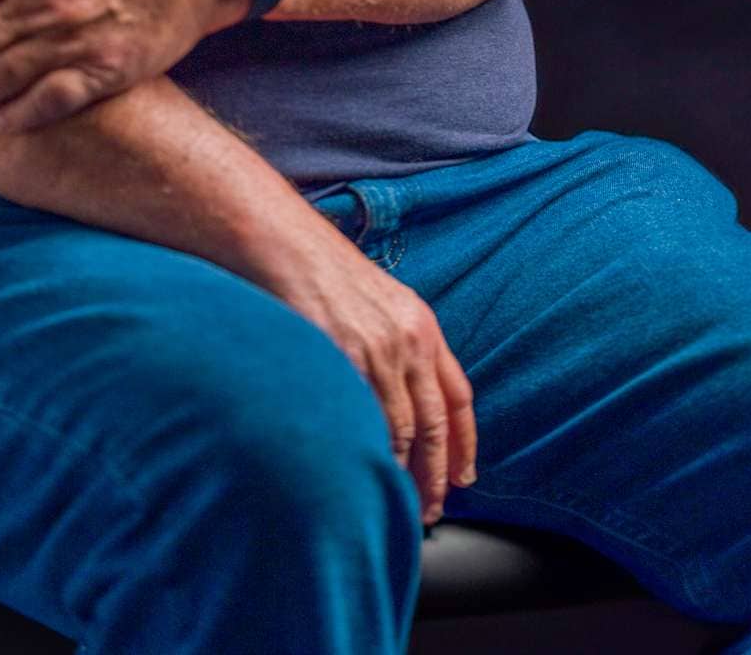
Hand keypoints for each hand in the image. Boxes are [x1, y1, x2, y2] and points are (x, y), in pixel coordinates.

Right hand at [267, 225, 477, 526]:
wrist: (286, 243)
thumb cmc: (325, 269)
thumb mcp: (382, 300)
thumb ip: (400, 343)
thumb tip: (406, 392)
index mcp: (424, 326)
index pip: (458, 398)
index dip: (464, 443)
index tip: (463, 476)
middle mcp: (409, 341)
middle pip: (434, 425)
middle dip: (435, 475)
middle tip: (429, 508)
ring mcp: (376, 352)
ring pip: (400, 431)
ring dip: (400, 473)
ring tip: (394, 500)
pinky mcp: (342, 359)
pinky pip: (362, 419)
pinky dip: (366, 451)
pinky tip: (361, 470)